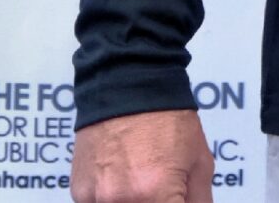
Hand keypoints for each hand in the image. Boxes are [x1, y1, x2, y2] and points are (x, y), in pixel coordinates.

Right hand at [72, 110, 209, 202]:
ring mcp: (95, 198)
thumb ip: (199, 200)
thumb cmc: (169, 121)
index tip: (176, 198)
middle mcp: (120, 201)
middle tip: (162, 188)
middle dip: (156, 202)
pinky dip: (112, 199)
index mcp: (155, 194)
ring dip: (133, 201)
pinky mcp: (79, 192)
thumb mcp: (200, 161)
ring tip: (140, 177)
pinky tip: (122, 177)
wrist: (128, 88)